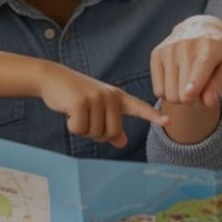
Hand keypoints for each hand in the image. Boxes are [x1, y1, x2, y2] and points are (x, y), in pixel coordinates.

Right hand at [40, 64, 167, 147]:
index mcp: (117, 97)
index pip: (138, 108)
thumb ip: (111, 125)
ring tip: (77, 111)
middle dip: (97, 133)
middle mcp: (110, 96)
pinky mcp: (81, 102)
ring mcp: (97, 98)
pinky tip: (68, 111)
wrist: (54, 78)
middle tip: (86, 117)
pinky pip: (79, 129)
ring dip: (83, 129)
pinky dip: (72, 126)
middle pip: (112, 132)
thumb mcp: (97, 109)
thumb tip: (122, 142)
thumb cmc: (77, 96)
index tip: (167, 121)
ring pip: (95, 133)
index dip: (153, 116)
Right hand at [150, 15, 221, 106]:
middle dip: (190, 100)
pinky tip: (176, 83)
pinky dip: (167, 93)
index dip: (194, 83)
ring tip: (187, 86)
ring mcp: (169, 48)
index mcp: (210, 46)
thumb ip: (218, 85)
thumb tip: (208, 102)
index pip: (201, 66)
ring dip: (179, 97)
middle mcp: (187, 44)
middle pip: (182, 89)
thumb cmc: (218, 53)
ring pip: (168, 92)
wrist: (200, 27)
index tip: (189, 94)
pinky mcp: (156, 54)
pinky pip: (158, 90)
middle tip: (197, 91)